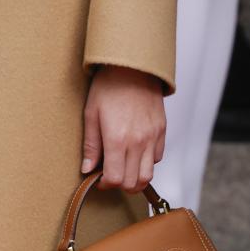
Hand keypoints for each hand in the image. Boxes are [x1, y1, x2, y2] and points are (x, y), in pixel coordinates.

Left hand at [81, 65, 165, 193]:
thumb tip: (87, 169)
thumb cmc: (109, 86)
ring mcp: (152, 137)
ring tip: (123, 168)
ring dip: (135, 178)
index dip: (105, 184)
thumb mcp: (91, 114)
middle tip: (109, 175)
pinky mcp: (161, 131)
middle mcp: (138, 142)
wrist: (133, 66)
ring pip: (148, 175)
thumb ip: (91, 145)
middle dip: (119, 184)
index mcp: (117, 139)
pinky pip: (157, 158)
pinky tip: (135, 153)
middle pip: (132, 182)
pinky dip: (147, 162)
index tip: (99, 179)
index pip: (115, 179)